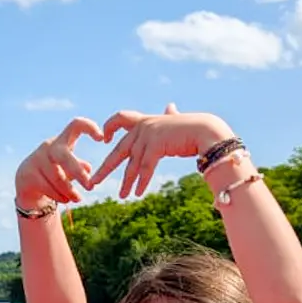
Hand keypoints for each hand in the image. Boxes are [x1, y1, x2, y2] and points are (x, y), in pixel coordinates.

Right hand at [14, 116, 101, 209]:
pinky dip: (60, 196)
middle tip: (90, 187)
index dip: (89, 127)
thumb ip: (78, 166)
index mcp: (62, 141)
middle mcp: (49, 146)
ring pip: (57, 177)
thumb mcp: (69, 168)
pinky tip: (66, 200)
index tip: (102, 139)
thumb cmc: (55, 172)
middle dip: (78, 173)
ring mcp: (37, 159)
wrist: (27, 182)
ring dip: (69, 191)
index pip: (75, 125)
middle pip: (64, 156)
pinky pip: (47, 187)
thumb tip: (87, 168)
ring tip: (78, 199)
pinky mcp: (28, 173)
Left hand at [90, 105, 235, 198]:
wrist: (208, 132)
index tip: (104, 139)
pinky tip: (136, 193)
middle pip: (119, 148)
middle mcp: (144, 126)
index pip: (121, 118)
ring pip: (133, 163)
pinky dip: (141, 181)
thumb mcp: (178, 122)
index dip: (109, 127)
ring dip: (127, 181)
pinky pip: (146, 167)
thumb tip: (170, 106)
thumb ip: (171, 116)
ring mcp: (149, 134)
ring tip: (121, 196)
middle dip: (106, 167)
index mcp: (146, 120)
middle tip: (93, 181)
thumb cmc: (196, 128)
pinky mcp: (156, 144)